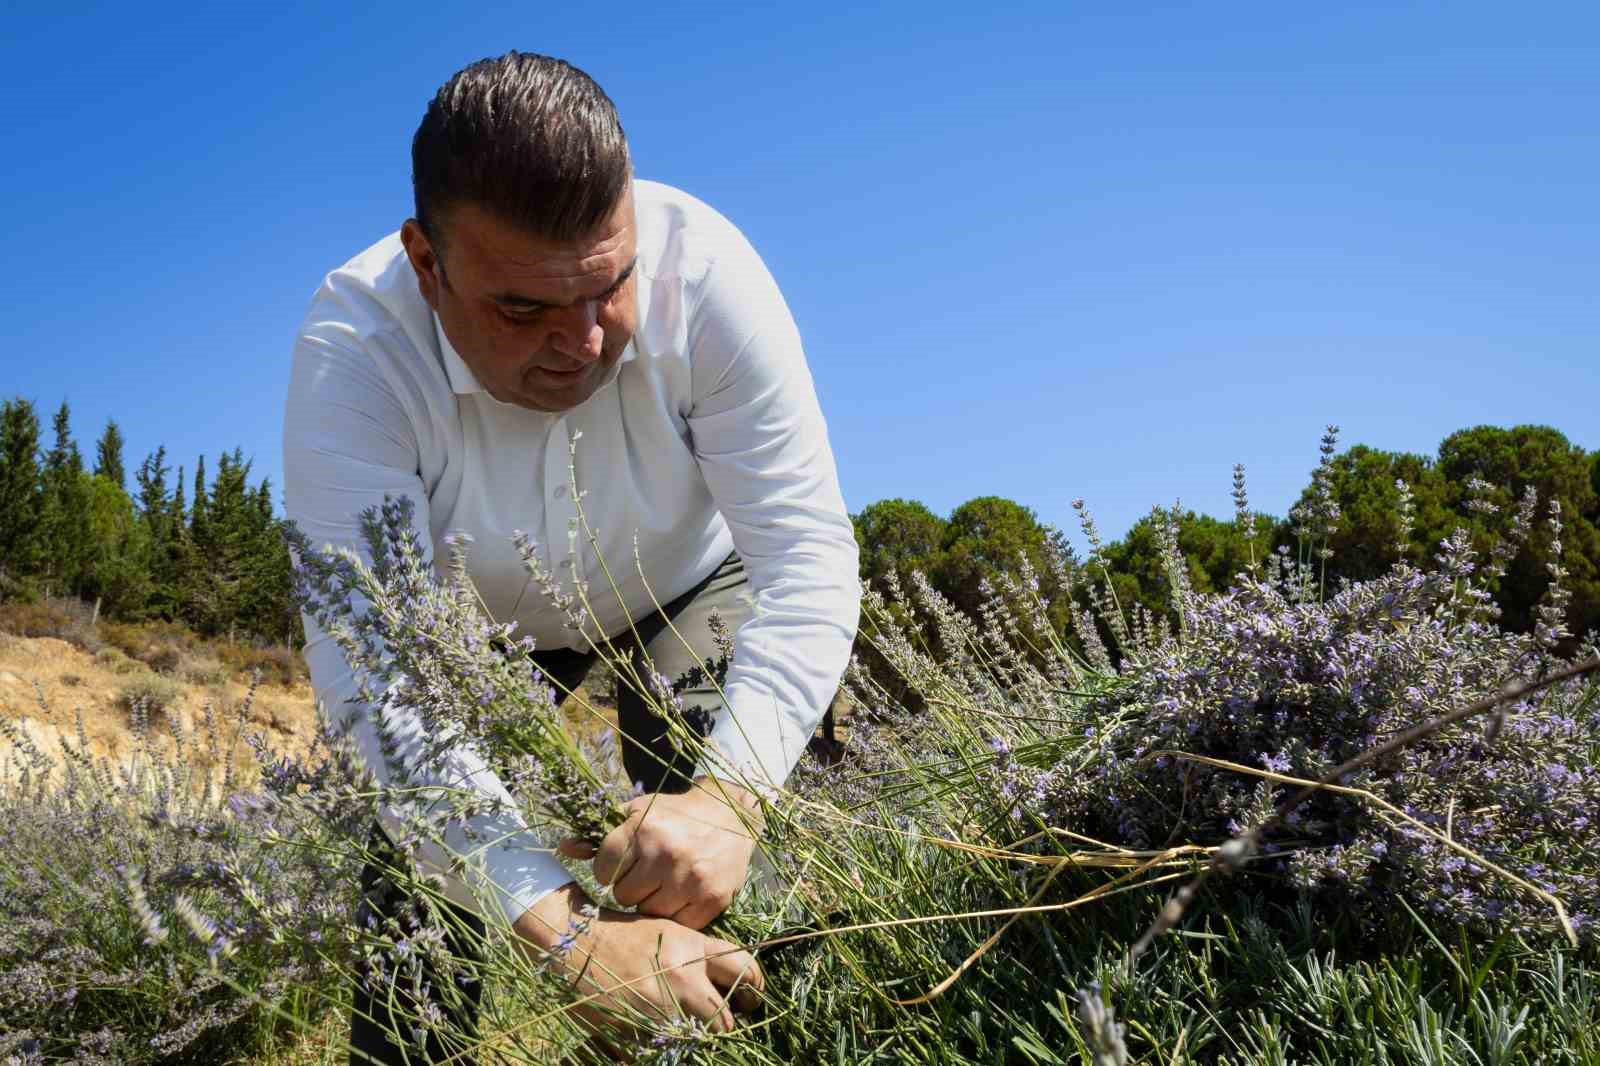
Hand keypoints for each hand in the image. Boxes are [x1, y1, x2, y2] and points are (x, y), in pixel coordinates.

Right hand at [514, 882, 763, 1036]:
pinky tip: (659, 1034)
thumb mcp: (668, 932)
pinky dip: (666, 1045)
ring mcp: (657, 1005)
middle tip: (725, 1024)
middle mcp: (680, 975)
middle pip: (725, 1018)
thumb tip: (731, 983)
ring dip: (697, 1038)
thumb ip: (700, 955)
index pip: (744, 969)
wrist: (576, 942)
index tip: (752, 996)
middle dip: (727, 1025)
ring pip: (697, 1039)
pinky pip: (664, 1048)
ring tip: (690, 1030)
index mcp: (692, 947)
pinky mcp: (634, 1027)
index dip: (755, 987)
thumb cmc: (625, 935)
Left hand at [559, 777, 761, 929]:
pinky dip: (677, 914)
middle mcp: (666, 852)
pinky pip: (677, 924)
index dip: (610, 868)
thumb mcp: (637, 812)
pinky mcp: (713, 899)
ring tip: (665, 883)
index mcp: (644, 828)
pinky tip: (683, 894)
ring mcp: (691, 878)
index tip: (625, 862)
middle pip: (623, 895)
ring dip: (652, 902)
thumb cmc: (676, 814)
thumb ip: (599, 834)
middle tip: (648, 873)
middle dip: (632, 886)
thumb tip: (562, 847)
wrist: (731, 815)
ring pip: (647, 913)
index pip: (603, 870)